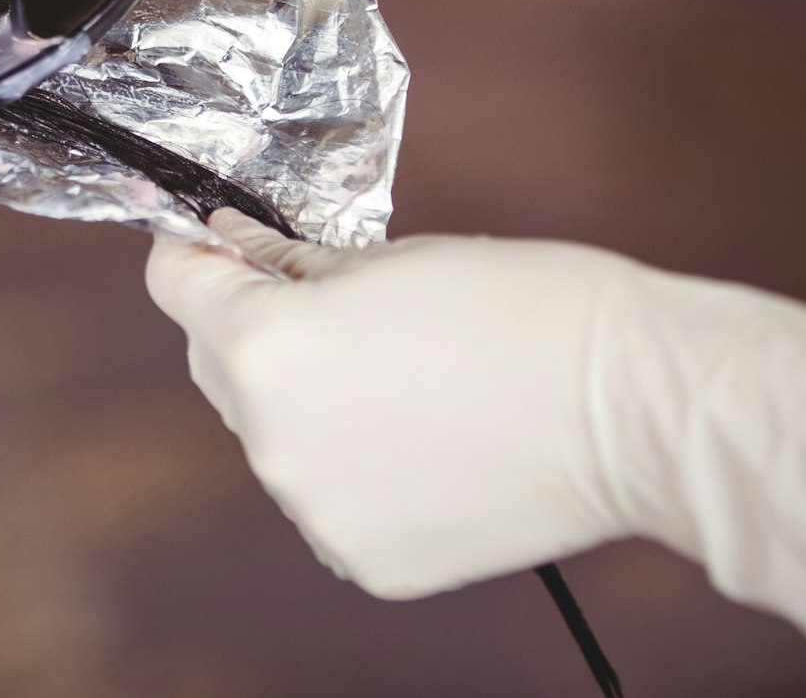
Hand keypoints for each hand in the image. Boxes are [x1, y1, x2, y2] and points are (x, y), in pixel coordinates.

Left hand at [148, 211, 805, 652]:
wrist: (630, 405)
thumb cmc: (524, 307)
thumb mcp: (387, 255)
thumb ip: (299, 271)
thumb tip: (252, 267)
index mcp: (265, 346)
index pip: (174, 283)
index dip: (199, 254)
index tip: (225, 246)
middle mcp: (268, 438)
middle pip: (217, 368)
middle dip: (253, 331)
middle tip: (326, 306)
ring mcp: (314, 509)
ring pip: (276, 439)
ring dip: (309, 407)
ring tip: (403, 382)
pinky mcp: (365, 561)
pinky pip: (332, 498)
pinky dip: (360, 470)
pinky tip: (429, 443)